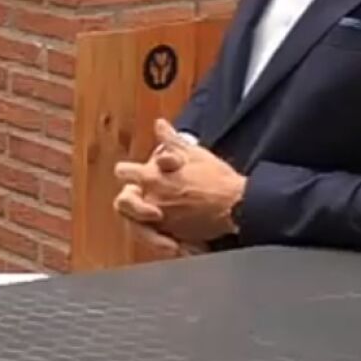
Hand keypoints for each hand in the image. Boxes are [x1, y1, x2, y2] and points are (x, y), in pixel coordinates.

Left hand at [113, 119, 245, 244]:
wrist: (236, 204)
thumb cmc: (216, 177)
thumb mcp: (193, 153)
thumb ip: (171, 140)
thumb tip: (159, 124)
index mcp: (152, 176)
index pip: (124, 172)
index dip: (127, 171)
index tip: (130, 171)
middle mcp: (151, 198)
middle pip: (124, 202)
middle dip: (130, 199)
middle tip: (140, 195)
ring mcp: (160, 219)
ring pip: (136, 222)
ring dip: (142, 217)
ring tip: (157, 213)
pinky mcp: (172, 234)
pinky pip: (155, 236)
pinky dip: (159, 234)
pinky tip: (169, 227)